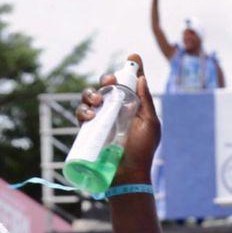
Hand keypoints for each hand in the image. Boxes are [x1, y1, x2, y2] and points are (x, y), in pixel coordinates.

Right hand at [76, 53, 158, 184]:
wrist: (128, 174)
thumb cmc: (142, 151)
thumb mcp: (150, 125)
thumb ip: (146, 101)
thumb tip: (142, 78)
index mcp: (132, 106)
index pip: (129, 83)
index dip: (129, 69)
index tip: (132, 58)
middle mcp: (116, 109)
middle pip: (107, 85)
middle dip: (106, 78)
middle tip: (109, 81)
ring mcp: (101, 118)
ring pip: (90, 96)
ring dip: (91, 94)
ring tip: (97, 101)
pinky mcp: (89, 128)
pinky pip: (81, 112)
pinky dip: (83, 109)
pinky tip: (90, 114)